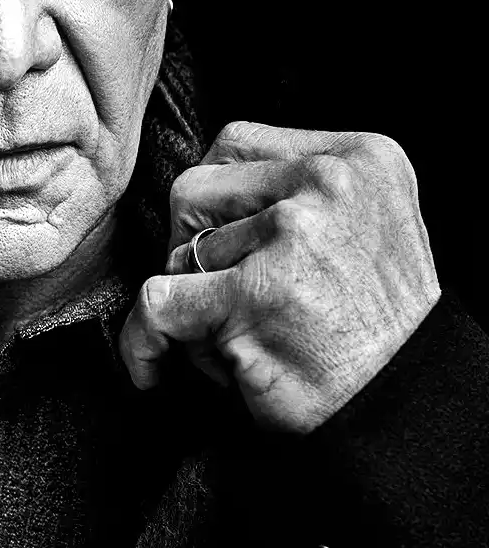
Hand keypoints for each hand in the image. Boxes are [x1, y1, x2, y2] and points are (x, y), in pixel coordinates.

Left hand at [118, 121, 440, 432]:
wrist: (404, 405)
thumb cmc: (373, 321)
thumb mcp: (365, 223)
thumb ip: (295, 189)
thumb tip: (206, 185)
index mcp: (360, 158)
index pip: (236, 142)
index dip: (215, 198)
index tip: (224, 239)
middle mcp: (330, 184)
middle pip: (192, 190)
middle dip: (190, 247)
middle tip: (225, 294)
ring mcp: (292, 236)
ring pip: (178, 253)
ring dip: (193, 303)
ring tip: (244, 334)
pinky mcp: (255, 294)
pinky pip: (156, 304)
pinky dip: (143, 342)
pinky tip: (153, 368)